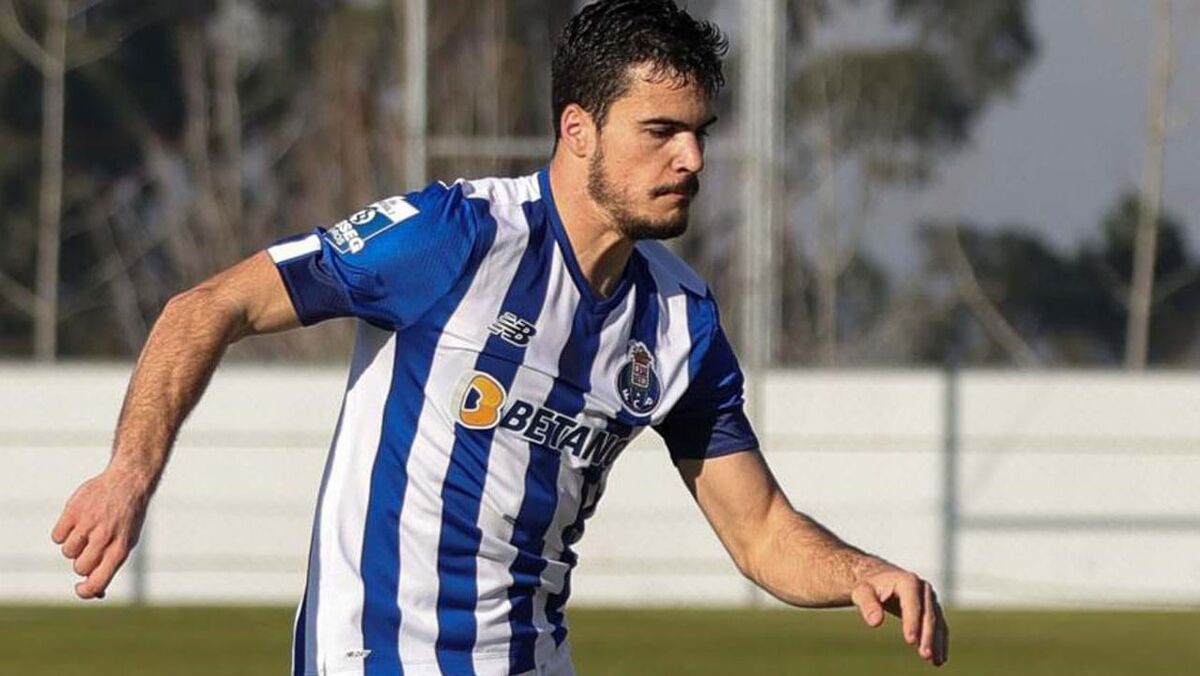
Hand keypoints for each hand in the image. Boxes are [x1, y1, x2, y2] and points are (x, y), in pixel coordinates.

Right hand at [50, 467, 149, 599]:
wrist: (128, 482)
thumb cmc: (126, 518)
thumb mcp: (127, 542)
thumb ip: (110, 567)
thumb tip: (95, 594)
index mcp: (120, 549)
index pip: (98, 582)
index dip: (85, 591)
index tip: (79, 588)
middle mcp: (104, 537)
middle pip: (79, 568)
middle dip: (82, 561)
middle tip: (92, 546)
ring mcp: (88, 523)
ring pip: (67, 552)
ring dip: (74, 545)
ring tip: (87, 530)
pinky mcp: (74, 511)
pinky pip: (57, 536)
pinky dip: (63, 532)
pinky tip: (77, 522)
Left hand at [851, 566, 948, 666]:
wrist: (879, 578)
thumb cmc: (869, 586)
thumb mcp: (862, 592)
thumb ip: (868, 605)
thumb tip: (875, 622)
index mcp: (907, 581)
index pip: (912, 604)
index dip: (912, 622)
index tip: (910, 641)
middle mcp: (923, 588)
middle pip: (928, 614)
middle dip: (927, 636)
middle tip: (925, 655)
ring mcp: (930, 599)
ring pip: (937, 622)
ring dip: (937, 642)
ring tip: (935, 661)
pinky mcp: (933, 608)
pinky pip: (939, 626)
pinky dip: (940, 641)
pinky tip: (939, 657)